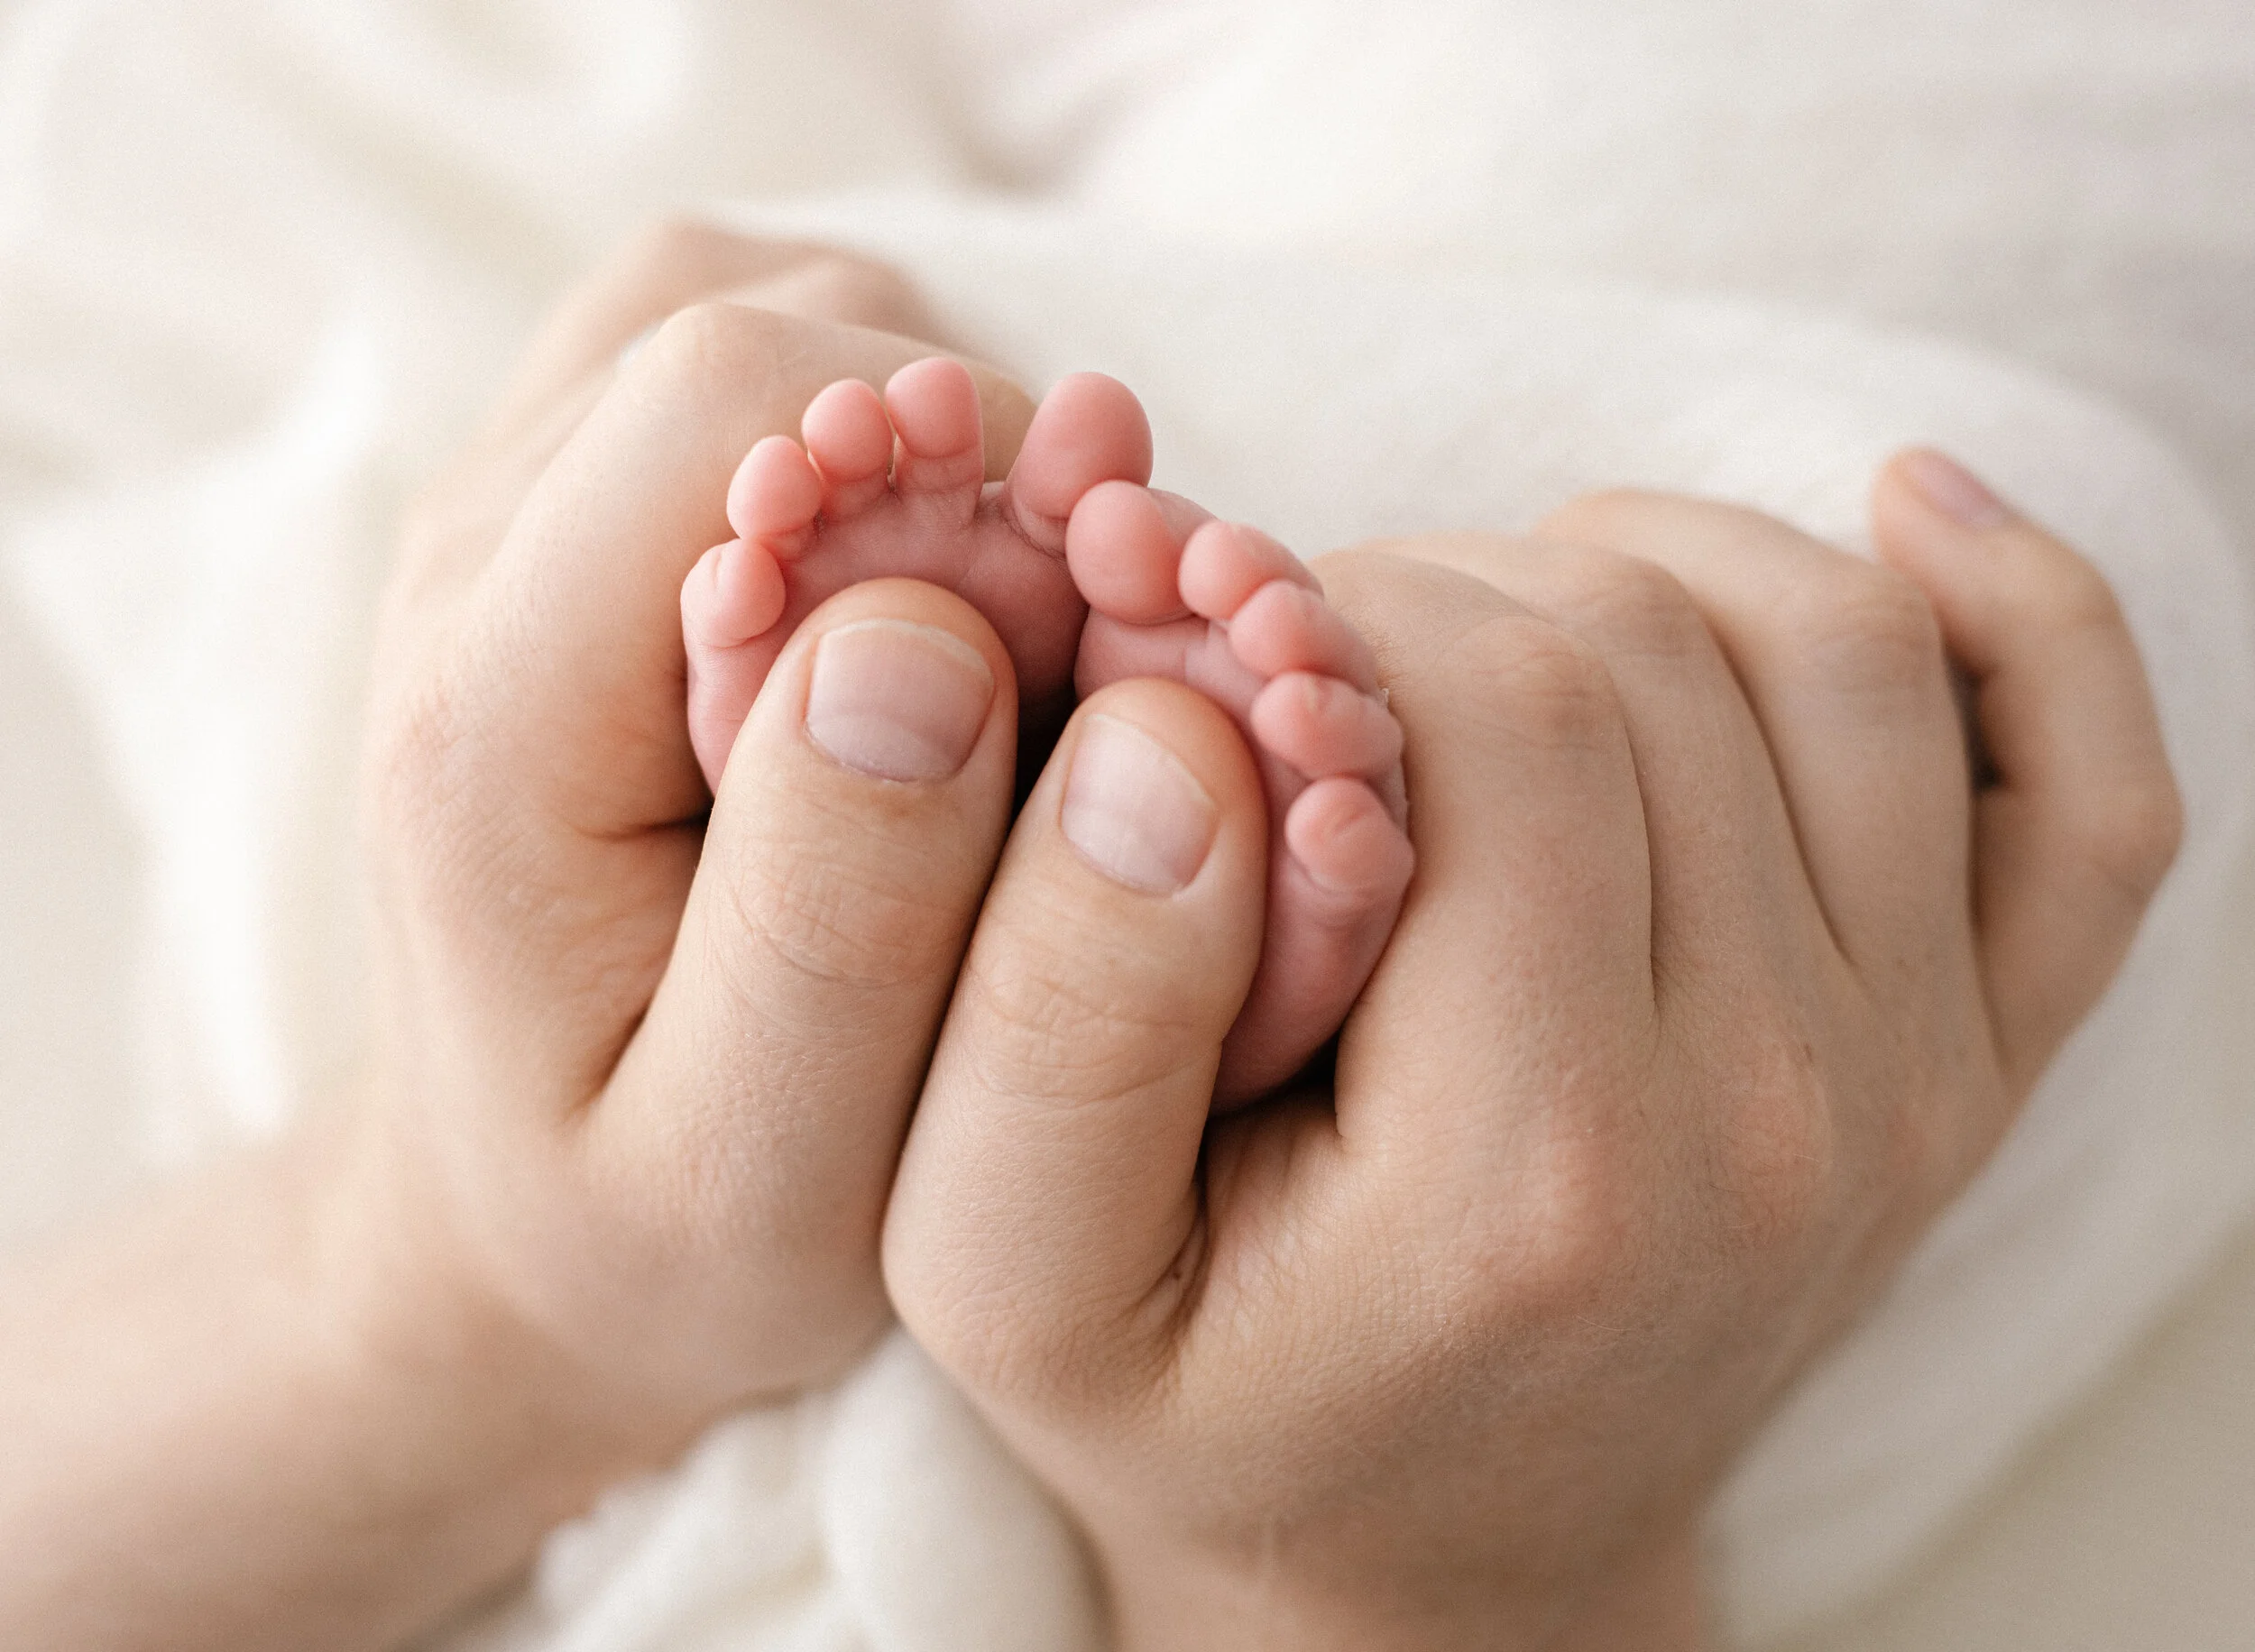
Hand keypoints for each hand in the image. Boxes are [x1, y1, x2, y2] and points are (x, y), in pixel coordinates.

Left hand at [1, 223, 1037, 1651]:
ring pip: (759, 305)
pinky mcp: (567, 520)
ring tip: (1020, 617)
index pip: (734, 408)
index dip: (962, 465)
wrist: (525, 1235)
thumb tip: (928, 631)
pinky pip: (748, 349)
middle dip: (971, 445)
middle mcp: (467, 571)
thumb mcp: (761, 1171)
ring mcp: (506, 525)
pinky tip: (946, 587)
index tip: (1097, 617)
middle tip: (1095, 623)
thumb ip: (844, 915)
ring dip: (932, 423)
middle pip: (756, 328)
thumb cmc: (664, 1236)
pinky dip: (882, 419)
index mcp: (494, 716)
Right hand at [880, 456, 2179, 1649]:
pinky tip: (1907, 513)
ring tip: (1481, 636)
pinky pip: (2084, 789)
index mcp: (1546, 1166)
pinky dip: (2023, 612)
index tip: (1217, 651)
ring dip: (1643, 564)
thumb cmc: (1207, 1400)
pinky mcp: (1973, 1065)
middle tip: (1311, 657)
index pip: (1495, 702)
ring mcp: (1910, 1086)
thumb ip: (1055, 1011)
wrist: (1425, 1566)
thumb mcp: (1013, 1272)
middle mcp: (1783, 1115)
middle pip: (1657, 649)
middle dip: (1448, 585)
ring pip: (1844, 649)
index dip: (1330, 606)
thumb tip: (1175, 727)